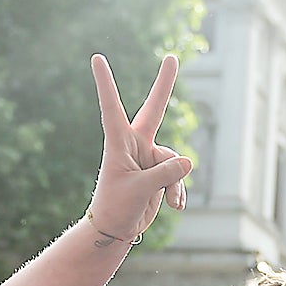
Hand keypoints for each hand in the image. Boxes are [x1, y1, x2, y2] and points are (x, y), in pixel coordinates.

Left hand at [86, 54, 192, 245]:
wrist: (116, 229)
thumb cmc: (116, 207)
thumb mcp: (139, 190)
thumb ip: (164, 174)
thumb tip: (188, 161)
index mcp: (119, 142)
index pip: (111, 107)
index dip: (105, 83)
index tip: (96, 58)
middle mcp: (135, 144)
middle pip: (155, 110)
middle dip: (165, 85)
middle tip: (171, 57)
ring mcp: (149, 157)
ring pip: (175, 161)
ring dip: (175, 183)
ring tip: (170, 202)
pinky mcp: (160, 172)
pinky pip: (178, 176)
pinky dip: (178, 191)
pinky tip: (175, 207)